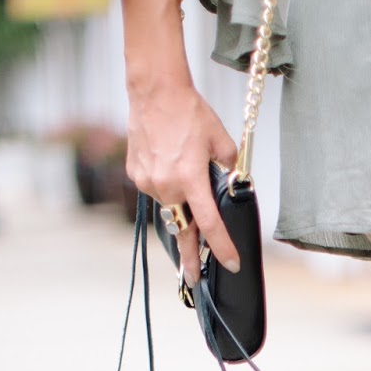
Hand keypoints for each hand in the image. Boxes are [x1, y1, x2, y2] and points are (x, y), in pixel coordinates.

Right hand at [125, 80, 239, 285]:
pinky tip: (169, 166)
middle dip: (188, 257)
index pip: (210, 225)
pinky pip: (156, 191)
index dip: (222, 248)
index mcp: (191, 179)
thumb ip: (230, 169)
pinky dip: (166, 188)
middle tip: (194, 280)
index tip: (231, 265)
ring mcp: (148, 182)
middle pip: (182, 230)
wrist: (154, 90)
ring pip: (169, 207)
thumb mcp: (221, 140)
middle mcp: (166, 185)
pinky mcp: (136, 175)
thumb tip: (234, 188)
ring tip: (183, 180)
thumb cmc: (190, 112)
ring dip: (180, 207)